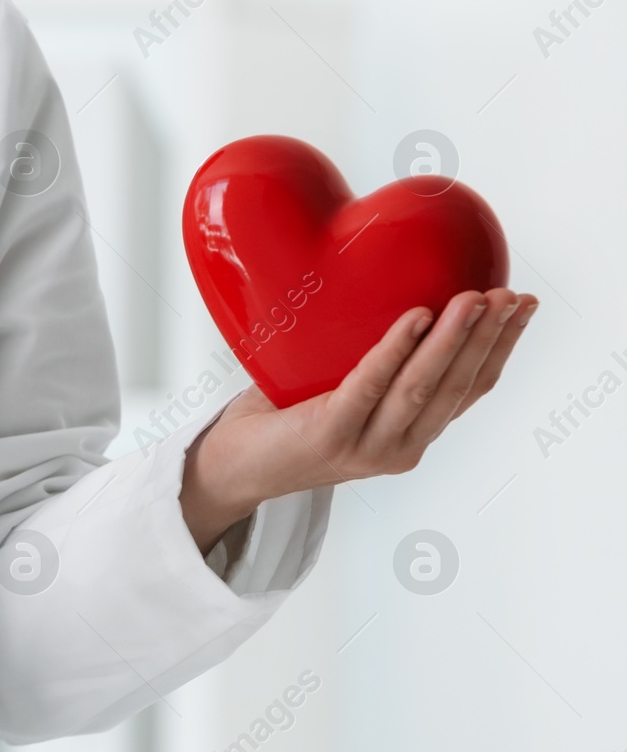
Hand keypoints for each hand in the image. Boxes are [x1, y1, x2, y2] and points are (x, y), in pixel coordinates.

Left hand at [180, 288, 538, 548]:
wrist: (229, 466)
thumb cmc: (281, 418)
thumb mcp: (341, 386)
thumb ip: (374, 358)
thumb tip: (399, 285)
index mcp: (408, 435)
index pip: (470, 390)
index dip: (501, 347)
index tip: (522, 306)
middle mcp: (397, 448)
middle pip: (456, 388)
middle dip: (488, 337)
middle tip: (507, 295)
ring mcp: (365, 447)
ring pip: (421, 387)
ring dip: (453, 340)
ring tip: (472, 299)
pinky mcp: (329, 437)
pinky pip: (369, 386)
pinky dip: (394, 350)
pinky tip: (416, 318)